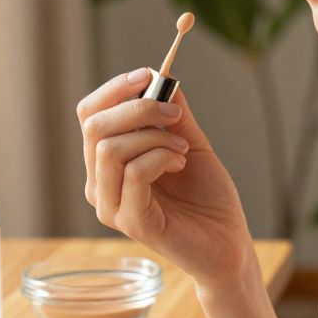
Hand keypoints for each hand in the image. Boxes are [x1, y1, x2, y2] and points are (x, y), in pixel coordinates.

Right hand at [77, 69, 252, 284]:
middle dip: (137, 107)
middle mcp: (100, 185)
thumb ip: (174, 113)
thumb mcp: (189, 142)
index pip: (89, 115)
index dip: (114, 89)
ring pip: (110, 149)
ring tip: (182, 148)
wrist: (228, 242)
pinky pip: (134, 172)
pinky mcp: (131, 223)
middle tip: (175, 112)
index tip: (148, 75)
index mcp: (107, 164)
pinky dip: (161, 156)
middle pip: (94, 127)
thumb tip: (160, 76)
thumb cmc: (206, 196)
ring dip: (154, 136)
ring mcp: (111, 207)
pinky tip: (179, 164)